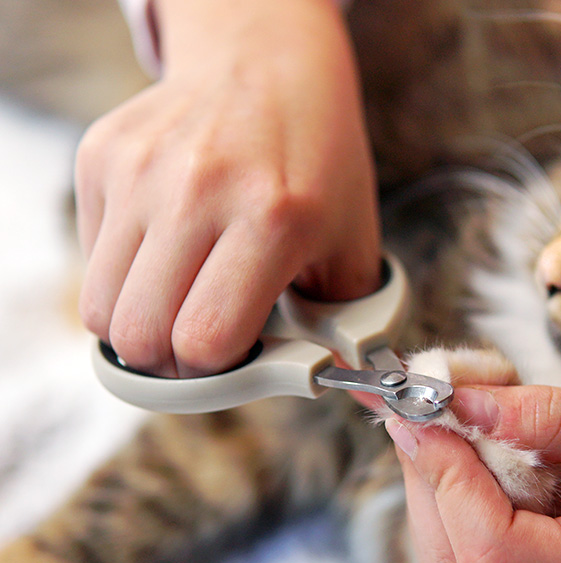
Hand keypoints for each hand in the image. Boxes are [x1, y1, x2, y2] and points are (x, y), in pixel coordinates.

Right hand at [76, 0, 380, 376]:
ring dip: (140, 324)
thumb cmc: (317, 161)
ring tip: (183, 299)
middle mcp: (197, 191)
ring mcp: (140, 171)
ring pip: (100, 308)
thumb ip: (348, 322)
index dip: (217, 371)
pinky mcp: (101, 157)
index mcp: (272, 219)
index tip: (235, 359)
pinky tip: (167, 248)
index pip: (206, 341)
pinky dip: (124, 275)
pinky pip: (91, 259)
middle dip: (171, 362)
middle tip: (203, 341)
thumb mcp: (354, 241)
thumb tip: (342, 385)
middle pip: (140, 336)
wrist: (266, 64)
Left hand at [384, 380, 560, 562]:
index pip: (493, 553)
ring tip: (462, 420)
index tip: (425, 410)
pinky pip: (486, 550)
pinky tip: (482, 447)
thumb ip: (548, 414)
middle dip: (429, 481)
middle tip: (432, 406)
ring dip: (440, 489)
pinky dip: (462, 497)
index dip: (444, 479)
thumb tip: (459, 400)